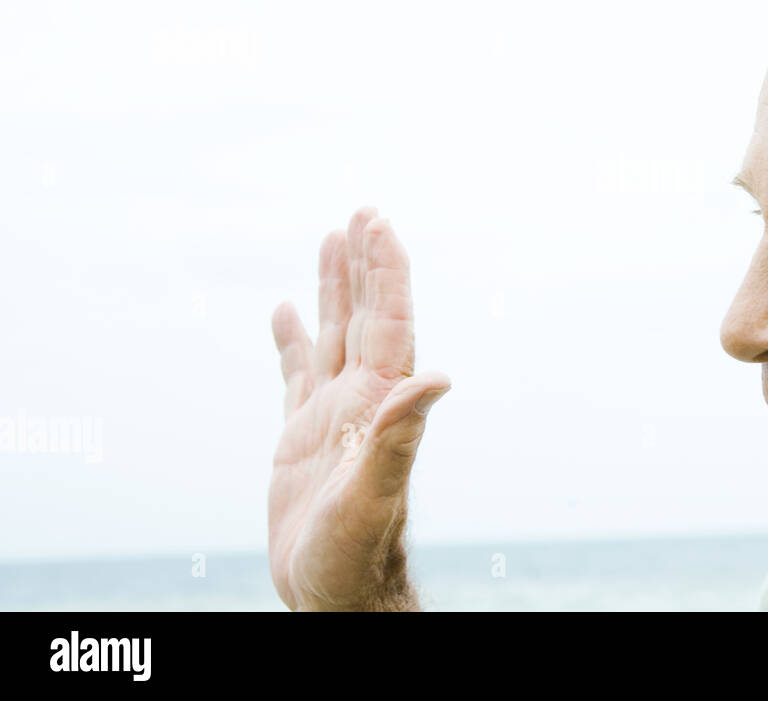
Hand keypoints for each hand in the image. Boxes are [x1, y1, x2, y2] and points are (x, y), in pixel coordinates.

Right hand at [268, 207, 448, 610]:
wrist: (334, 595)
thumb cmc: (356, 554)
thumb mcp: (374, 493)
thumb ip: (401, 435)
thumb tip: (441, 377)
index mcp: (380, 401)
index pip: (388, 318)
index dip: (386, 269)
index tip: (377, 221)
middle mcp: (361, 398)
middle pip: (366, 314)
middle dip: (365, 264)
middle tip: (362, 213)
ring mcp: (332, 415)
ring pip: (334, 334)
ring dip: (334, 287)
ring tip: (330, 238)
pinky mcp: (300, 437)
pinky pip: (296, 373)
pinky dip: (292, 339)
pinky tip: (284, 311)